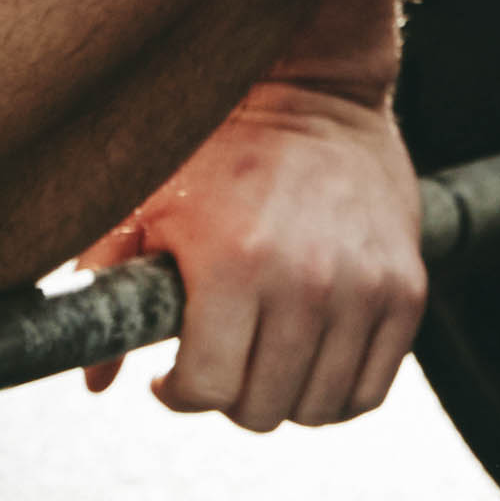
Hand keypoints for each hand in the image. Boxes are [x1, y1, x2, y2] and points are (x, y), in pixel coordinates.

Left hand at [74, 80, 428, 431]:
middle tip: (218, 361)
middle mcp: (306, 282)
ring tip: (262, 359)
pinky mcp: (405, 290)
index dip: (178, 391)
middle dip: (227, 396)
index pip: (207, 389)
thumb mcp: (147, 204)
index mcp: (234, 263)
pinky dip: (337, 393)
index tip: (170, 373)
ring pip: (318, 409)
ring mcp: (364, 289)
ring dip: (282, 398)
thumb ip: (107, 287)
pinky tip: (307, 361)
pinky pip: (370, 389)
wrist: (314, 91)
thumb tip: (94, 382)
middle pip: (262, 408)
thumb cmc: (218, 147)